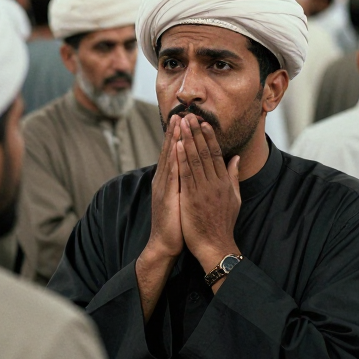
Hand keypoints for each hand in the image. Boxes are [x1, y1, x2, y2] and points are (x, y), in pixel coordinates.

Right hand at [147, 115, 182, 259]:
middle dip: (175, 132)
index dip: (179, 137)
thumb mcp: (183, 197)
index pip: (175, 154)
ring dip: (174, 140)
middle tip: (180, 113)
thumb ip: (187, 182)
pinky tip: (177, 148)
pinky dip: (174, 159)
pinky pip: (171, 174)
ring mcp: (163, 187)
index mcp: (169, 180)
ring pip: (170, 159)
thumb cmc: (176, 223)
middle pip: (170, 151)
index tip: (185, 120)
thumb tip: (194, 170)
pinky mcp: (167, 196)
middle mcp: (163, 180)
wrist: (165, 244)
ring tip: (178, 123)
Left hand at [177, 114, 240, 272]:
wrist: (215, 245)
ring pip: (194, 160)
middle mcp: (214, 183)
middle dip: (196, 133)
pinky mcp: (191, 198)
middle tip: (190, 116)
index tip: (204, 122)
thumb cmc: (223, 223)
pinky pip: (185, 174)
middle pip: (204, 153)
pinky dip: (180, 159)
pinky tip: (176, 146)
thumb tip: (235, 158)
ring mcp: (202, 190)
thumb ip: (234, 177)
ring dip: (187, 140)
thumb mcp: (235, 198)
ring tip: (182, 125)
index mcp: (224, 182)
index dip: (209, 137)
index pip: (216, 154)